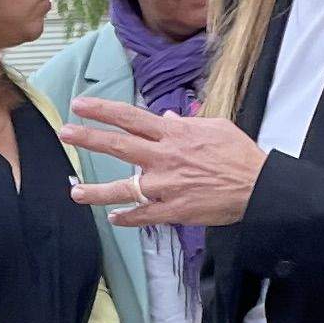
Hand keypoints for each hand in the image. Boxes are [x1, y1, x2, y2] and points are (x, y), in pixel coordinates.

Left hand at [65, 97, 266, 227]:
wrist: (259, 186)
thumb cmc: (239, 154)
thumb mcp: (215, 127)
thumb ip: (185, 124)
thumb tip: (166, 119)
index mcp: (173, 134)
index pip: (130, 118)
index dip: (102, 110)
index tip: (80, 104)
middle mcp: (164, 158)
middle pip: (118, 146)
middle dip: (88, 138)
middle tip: (65, 133)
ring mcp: (167, 186)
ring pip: (124, 188)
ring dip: (96, 191)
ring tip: (74, 191)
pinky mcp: (174, 211)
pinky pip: (144, 216)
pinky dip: (127, 218)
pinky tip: (113, 217)